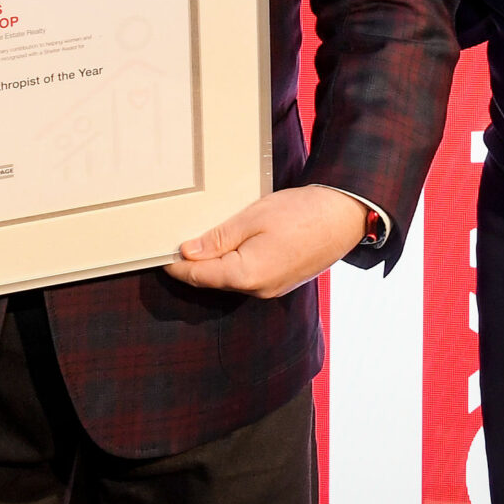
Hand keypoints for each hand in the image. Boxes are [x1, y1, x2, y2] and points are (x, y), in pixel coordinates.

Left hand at [164, 184, 370, 297]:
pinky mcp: (280, 282)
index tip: (159, 252)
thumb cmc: (302, 214)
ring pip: (229, 278)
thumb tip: (188, 252)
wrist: (344, 216)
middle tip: (177, 238)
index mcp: (247, 275)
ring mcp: (271, 289)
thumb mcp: (252, 218)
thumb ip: (218, 239)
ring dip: (215, 261)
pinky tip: (231, 243)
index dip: (176, 264)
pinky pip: (247, 276)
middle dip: (194, 262)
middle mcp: (258, 290)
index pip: (198, 276)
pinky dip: (234, 262)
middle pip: (212, 279)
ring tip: (204, 237)